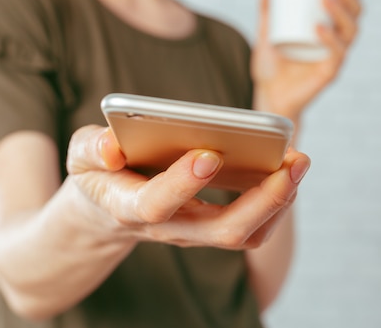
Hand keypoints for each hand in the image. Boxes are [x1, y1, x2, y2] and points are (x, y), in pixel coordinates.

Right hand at [66, 125, 310, 248]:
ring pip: (246, 234)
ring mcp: (196, 232)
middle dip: (262, 200)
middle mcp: (170, 228)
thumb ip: (91, 148)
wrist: (109, 207)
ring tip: (299, 161)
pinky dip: (277, 202)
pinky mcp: (214, 227)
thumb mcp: (81, 155)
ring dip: (279, 202)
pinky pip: (254, 228)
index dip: (182, 183)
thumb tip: (113, 147)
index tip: (209, 153)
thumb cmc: (100, 174)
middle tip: (292, 163)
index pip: (157, 204)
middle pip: (221, 230)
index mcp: (130, 207)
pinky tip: (287, 169)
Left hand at [251, 0, 361, 121]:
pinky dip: (329, 39)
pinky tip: (319, 28)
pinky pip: (337, 54)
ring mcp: (335, 57)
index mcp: (329, 29)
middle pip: (355, 13)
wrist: (267, 95)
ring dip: (340, 11)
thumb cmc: (271, 65)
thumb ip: (267, 6)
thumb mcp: (266, 30)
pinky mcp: (329, 73)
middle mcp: (338, 42)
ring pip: (350, 31)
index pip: (348, 3)